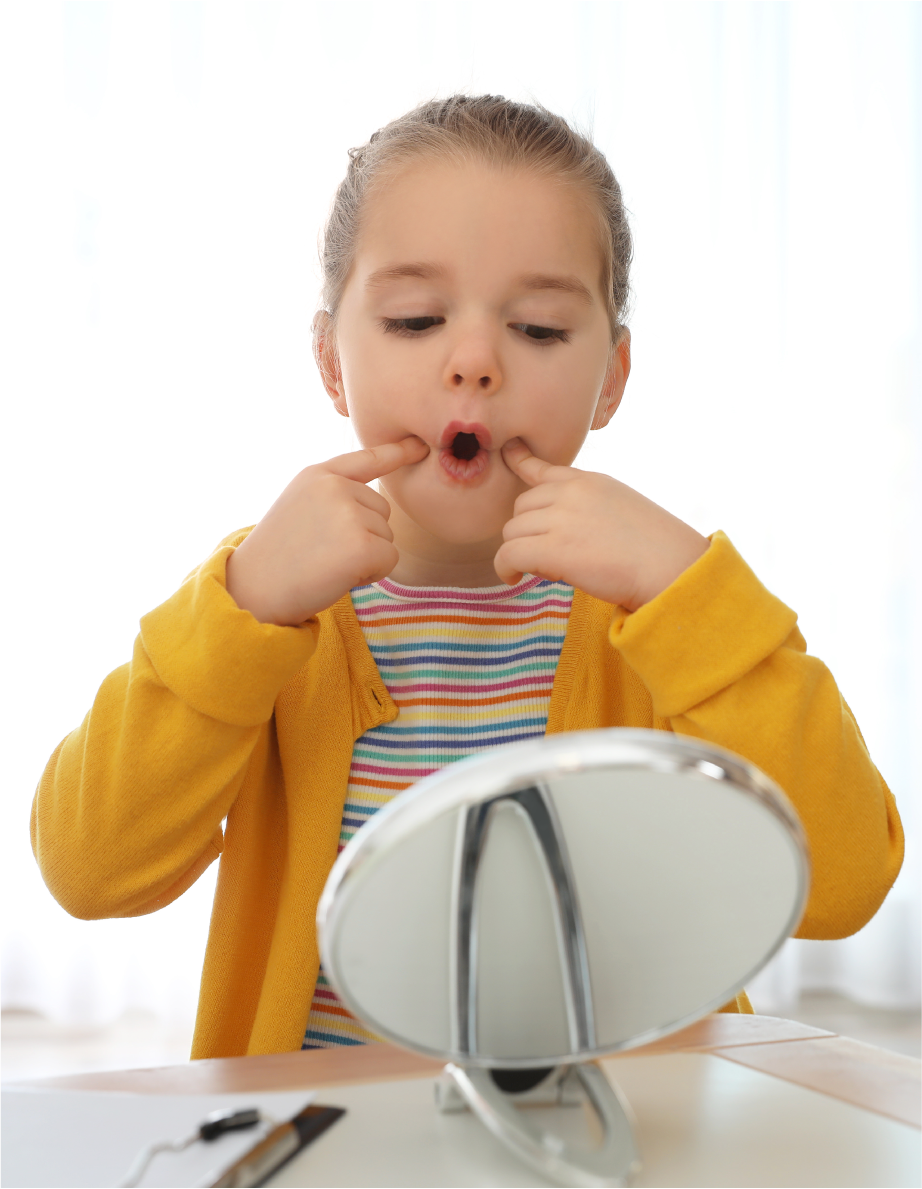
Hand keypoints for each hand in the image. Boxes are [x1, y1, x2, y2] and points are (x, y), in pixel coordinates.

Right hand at [226, 436, 428, 624]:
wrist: (254, 590)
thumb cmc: (278, 557)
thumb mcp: (300, 507)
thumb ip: (334, 496)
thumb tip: (378, 504)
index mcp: (318, 474)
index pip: (367, 458)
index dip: (398, 451)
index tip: (422, 446)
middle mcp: (335, 487)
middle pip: (382, 510)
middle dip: (363, 535)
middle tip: (322, 550)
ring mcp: (349, 513)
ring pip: (387, 536)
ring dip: (366, 556)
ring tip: (325, 562)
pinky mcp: (362, 545)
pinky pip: (390, 559)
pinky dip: (372, 574)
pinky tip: (340, 576)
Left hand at [494, 439, 707, 610]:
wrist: (673, 568)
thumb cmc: (658, 550)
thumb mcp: (622, 508)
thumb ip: (589, 507)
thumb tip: (560, 530)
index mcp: (590, 482)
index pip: (544, 468)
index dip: (519, 460)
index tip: (508, 452)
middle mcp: (571, 493)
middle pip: (521, 506)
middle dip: (527, 530)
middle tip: (546, 554)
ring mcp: (560, 518)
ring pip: (511, 531)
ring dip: (519, 552)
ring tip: (541, 570)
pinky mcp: (552, 548)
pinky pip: (508, 554)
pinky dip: (505, 568)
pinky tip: (515, 578)